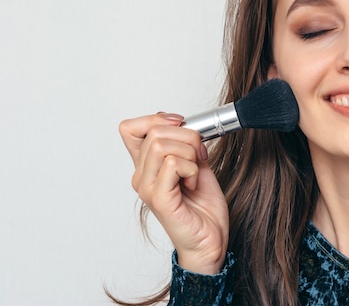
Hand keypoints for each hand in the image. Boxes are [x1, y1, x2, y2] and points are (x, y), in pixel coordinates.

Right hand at [119, 113, 228, 274]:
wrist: (210, 238)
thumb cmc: (202, 206)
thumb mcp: (195, 163)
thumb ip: (185, 144)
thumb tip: (183, 124)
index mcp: (146, 165)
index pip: (130, 128)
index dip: (156, 119)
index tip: (180, 125)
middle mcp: (141, 176)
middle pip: (155, 132)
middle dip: (188, 137)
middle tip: (198, 157)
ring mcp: (147, 188)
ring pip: (163, 145)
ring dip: (190, 154)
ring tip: (194, 174)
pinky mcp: (159, 199)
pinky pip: (174, 164)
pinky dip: (192, 169)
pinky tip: (193, 185)